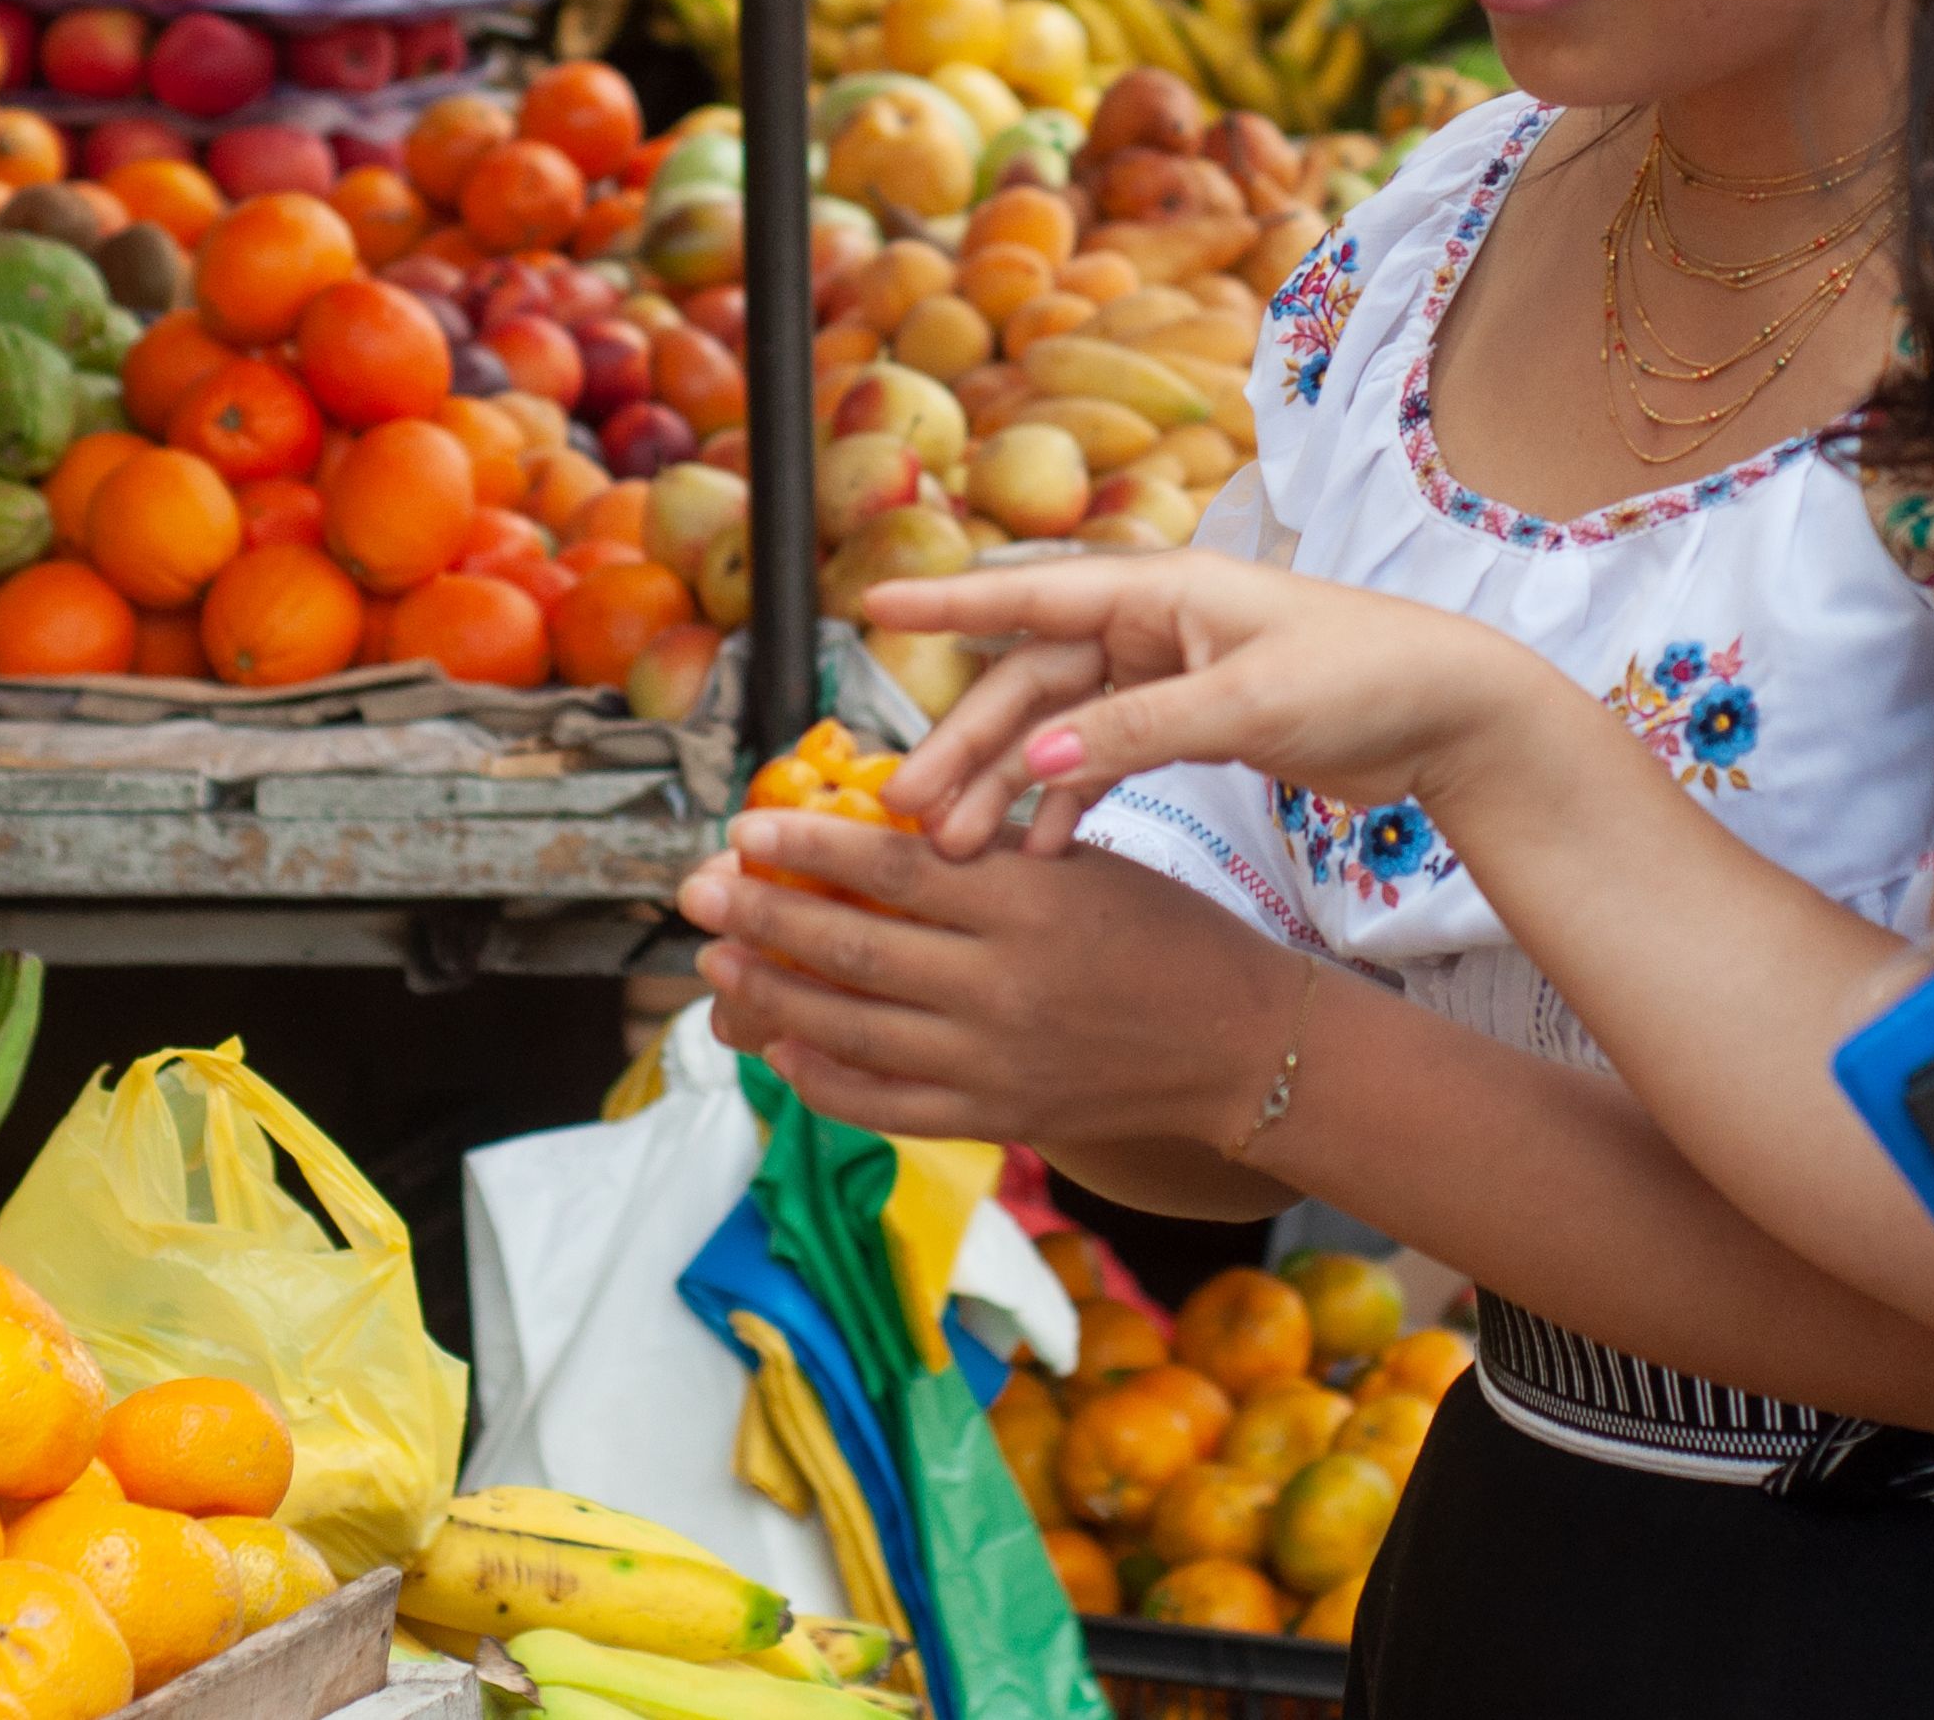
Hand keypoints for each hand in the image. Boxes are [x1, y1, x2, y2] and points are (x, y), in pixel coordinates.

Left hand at [672, 805, 1296, 1143]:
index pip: (888, 868)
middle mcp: (1001, 985)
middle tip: (696, 891)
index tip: (743, 828)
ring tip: (716, 965)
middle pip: (850, 947)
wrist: (1237, 1045)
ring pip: (849, 1028)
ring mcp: (992, 1061)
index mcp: (1024, 903)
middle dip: (758, 917)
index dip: (804, 845)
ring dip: (768, 995)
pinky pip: (881, 1103)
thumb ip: (979, 847)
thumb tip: (864, 817)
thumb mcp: (1077, 861)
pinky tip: (777, 1045)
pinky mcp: (993, 1117)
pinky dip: (819, 1076)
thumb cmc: (1162, 933)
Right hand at [863, 549, 1565, 857]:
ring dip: (1010, 785)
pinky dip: (1070, 801)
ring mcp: (1170, 674)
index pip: (1032, 592)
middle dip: (968, 745)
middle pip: (1032, 682)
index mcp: (1161, 590)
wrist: (1453, 712)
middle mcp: (1154, 624)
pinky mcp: (1194, 721)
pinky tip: (1041, 850)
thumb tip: (1035, 763)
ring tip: (961, 848)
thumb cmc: (1364, 678)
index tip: (871, 604)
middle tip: (910, 809)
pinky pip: (1105, 758)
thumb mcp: (1247, 704)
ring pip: (1061, 729)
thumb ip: (1138, 731)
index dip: (948, 604)